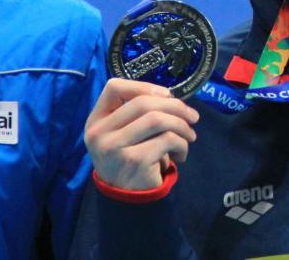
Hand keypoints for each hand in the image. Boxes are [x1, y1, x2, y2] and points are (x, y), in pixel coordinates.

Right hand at [84, 78, 198, 189]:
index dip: (144, 86)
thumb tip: (171, 97)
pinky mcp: (134, 162)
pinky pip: (167, 140)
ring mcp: (115, 148)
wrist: (128, 201)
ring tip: (190, 136)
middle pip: (142, 103)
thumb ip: (138, 113)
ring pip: (157, 119)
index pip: (113, 88)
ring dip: (182, 125)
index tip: (167, 95)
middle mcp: (99, 134)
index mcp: (96, 121)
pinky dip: (182, 145)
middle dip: (175, 106)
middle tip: (193, 117)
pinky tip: (181, 156)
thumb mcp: (125, 134)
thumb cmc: (131, 159)